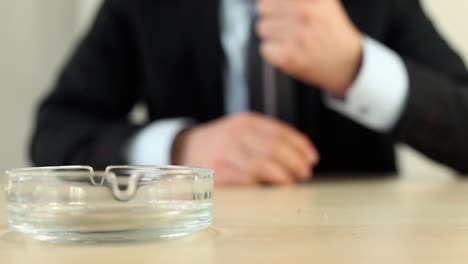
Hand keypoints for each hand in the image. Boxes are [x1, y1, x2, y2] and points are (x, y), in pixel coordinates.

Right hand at [171, 112, 318, 185]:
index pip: (280, 131)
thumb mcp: (241, 129)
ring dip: (282, 174)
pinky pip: (244, 178)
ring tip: (292, 180)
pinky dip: (261, 183)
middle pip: (274, 147)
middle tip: (305, 172)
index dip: (300, 145)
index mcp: (245, 121)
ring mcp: (225, 152)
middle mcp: (235, 134)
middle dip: (295, 161)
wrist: (185, 148)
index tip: (312, 157)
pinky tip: (271, 186)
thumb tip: (299, 151)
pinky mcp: (216, 171)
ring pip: (261, 163)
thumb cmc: (220, 142)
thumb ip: (266, 136)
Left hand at [256, 0, 362, 95]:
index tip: (281, 8)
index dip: (275, 2)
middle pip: (263, 7)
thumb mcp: (322, 3)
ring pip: (262, 28)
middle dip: (273, 16)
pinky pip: (265, 48)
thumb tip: (262, 0)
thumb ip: (295, 0)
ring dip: (273, 34)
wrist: (348, 63)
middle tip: (288, 25)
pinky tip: (290, 51)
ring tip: (291, 38)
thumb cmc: (332, 32)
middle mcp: (306, 12)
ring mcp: (297, 35)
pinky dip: (274, 52)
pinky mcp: (289, 55)